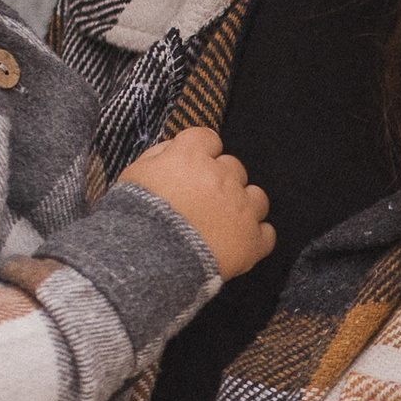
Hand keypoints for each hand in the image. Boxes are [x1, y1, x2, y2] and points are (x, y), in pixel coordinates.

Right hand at [120, 126, 274, 282]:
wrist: (146, 261)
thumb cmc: (134, 217)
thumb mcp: (134, 175)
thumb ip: (159, 154)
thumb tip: (175, 148)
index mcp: (192, 157)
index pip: (208, 139)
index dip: (201, 154)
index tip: (192, 168)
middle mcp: (222, 177)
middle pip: (233, 167)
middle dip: (220, 181)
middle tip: (201, 202)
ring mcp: (241, 209)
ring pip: (257, 197)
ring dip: (243, 206)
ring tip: (223, 223)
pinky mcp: (251, 240)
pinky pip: (267, 234)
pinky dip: (255, 238)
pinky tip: (238, 243)